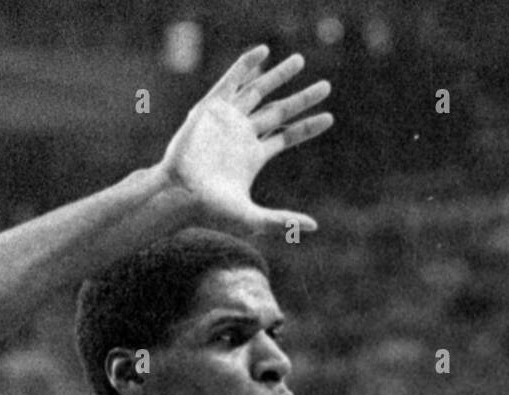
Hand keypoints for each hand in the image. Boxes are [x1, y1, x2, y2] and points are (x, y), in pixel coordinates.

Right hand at [158, 45, 332, 233]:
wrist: (179, 196)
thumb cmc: (211, 212)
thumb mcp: (252, 219)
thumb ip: (283, 220)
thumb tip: (315, 228)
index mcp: (253, 156)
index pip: (287, 136)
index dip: (308, 126)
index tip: (329, 118)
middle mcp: (242, 134)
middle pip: (279, 111)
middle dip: (302, 99)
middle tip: (326, 87)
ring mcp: (226, 119)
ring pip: (258, 91)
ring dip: (279, 75)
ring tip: (301, 61)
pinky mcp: (210, 108)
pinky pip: (231, 81)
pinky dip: (246, 65)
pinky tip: (263, 52)